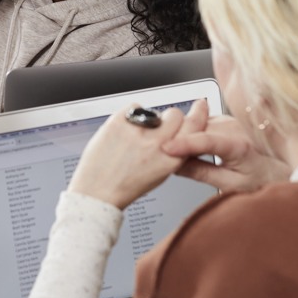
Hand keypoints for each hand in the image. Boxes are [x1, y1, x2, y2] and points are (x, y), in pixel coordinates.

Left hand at [68, 100, 208, 209]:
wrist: (97, 192)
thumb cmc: (125, 186)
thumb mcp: (160, 174)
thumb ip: (173, 152)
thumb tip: (180, 132)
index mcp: (171, 159)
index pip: (194, 127)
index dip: (199, 114)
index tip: (200, 106)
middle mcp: (157, 145)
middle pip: (175, 114)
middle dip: (169, 118)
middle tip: (157, 128)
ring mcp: (137, 132)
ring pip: (154, 110)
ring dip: (148, 119)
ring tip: (134, 136)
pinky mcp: (119, 122)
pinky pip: (132, 107)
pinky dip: (130, 116)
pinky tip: (124, 131)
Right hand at [162, 113, 290, 192]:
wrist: (281, 167)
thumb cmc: (262, 178)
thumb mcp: (230, 184)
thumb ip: (202, 173)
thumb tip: (176, 166)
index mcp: (239, 145)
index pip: (206, 141)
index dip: (184, 144)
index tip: (166, 148)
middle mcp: (236, 127)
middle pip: (198, 127)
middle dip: (179, 137)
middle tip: (162, 154)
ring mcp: (231, 120)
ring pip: (198, 122)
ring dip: (184, 133)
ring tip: (173, 150)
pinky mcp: (227, 119)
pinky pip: (203, 122)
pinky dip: (193, 131)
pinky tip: (189, 142)